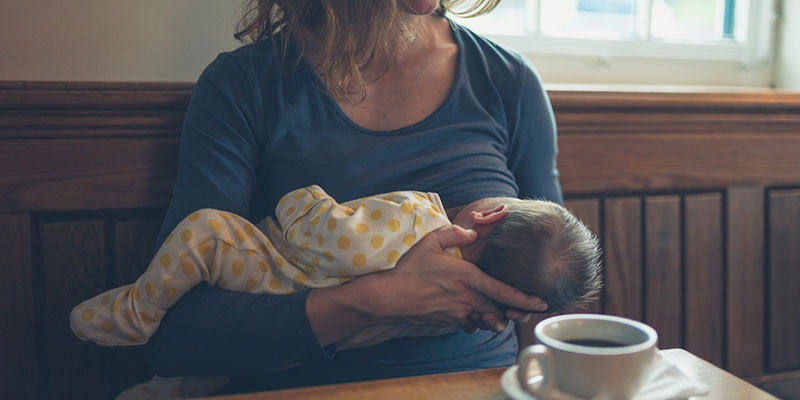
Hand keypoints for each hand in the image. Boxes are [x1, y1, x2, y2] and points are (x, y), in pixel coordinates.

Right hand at [361, 225, 547, 331]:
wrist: (388, 297)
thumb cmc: (409, 268)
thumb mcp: (431, 241)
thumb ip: (455, 233)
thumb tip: (473, 232)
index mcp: (469, 278)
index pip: (505, 292)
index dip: (525, 299)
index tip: (541, 303)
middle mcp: (468, 299)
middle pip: (500, 311)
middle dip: (511, 312)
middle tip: (521, 311)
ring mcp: (458, 314)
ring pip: (486, 320)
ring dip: (493, 318)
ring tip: (495, 313)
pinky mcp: (448, 323)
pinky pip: (469, 324)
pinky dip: (474, 320)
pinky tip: (469, 312)